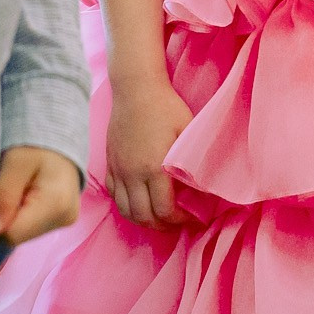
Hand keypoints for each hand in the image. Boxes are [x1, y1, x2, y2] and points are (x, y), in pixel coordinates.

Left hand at [0, 146, 82, 243]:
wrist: (60, 134)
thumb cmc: (36, 144)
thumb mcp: (15, 163)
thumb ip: (3, 195)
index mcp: (57, 205)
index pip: (13, 233)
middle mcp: (66, 218)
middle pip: (19, 235)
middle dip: (6, 215)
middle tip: (10, 186)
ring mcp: (65, 221)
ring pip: (24, 233)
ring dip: (14, 214)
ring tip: (19, 187)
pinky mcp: (62, 219)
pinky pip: (32, 227)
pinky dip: (23, 213)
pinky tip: (26, 194)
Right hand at [104, 76, 191, 227]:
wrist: (135, 88)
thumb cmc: (165, 106)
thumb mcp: (188, 131)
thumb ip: (193, 161)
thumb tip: (204, 186)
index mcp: (153, 168)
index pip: (164, 211)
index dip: (179, 220)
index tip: (191, 217)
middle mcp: (132, 174)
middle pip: (143, 216)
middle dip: (161, 225)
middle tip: (176, 221)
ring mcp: (118, 169)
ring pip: (125, 210)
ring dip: (142, 219)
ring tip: (157, 216)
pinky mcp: (110, 162)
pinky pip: (113, 194)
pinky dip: (126, 204)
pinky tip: (138, 200)